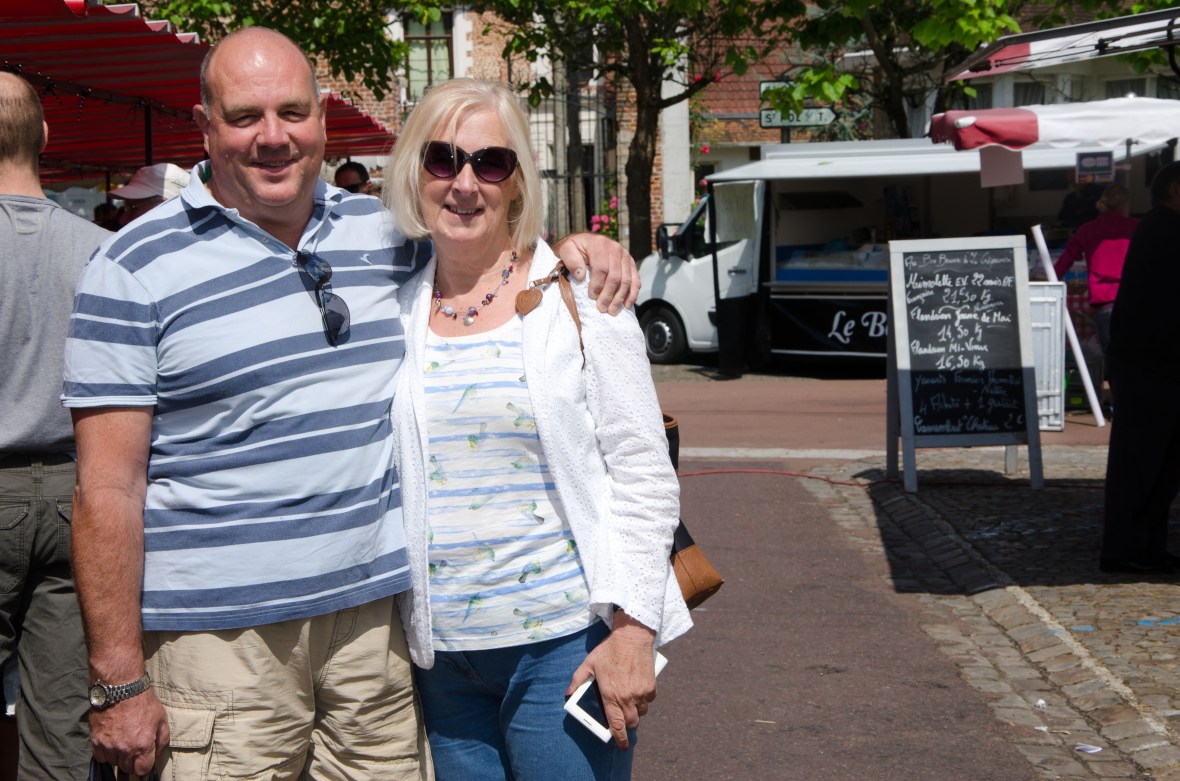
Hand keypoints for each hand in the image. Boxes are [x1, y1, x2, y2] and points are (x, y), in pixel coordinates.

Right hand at [89, 691, 169, 776]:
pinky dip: (106, 752)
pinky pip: (100, 756)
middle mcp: (124, 749)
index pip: (142, 770)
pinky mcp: (95, 741)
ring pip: (113, 762)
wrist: (120, 688)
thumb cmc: (143, 702)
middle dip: (132, 761)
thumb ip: (162, 740)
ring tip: (123, 741)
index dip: (144, 766)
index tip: (144, 761)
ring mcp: (108, 746)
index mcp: (143, 745)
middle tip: (134, 748)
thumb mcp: (161, 719)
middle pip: (127, 768)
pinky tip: (112, 741)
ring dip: (118, 756)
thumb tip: (156, 754)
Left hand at [554, 233, 639, 314]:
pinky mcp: (631, 263)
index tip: (592, 297)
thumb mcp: (567, 249)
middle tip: (602, 309)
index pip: (602, 268)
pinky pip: (636, 280)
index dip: (598, 285)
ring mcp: (625, 256)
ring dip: (620, 298)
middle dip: (609, 295)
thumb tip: (581, 276)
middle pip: (616, 276)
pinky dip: (632, 294)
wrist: (586, 242)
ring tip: (612, 311)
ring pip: (627, 280)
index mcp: (600, 244)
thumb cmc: (575, 249)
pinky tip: (626, 305)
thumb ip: (571, 260)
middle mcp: (616, 249)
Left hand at [567, 613, 656, 749]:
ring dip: (634, 713)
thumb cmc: (609, 650)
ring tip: (627, 702)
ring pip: (640, 713)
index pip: (616, 724)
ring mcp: (641, 693)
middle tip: (621, 720)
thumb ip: (577, 681)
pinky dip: (643, 701)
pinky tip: (636, 691)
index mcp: (611, 694)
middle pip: (631, 723)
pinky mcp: (651, 687)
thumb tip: (568, 694)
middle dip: (627, 725)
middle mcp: (627, 697)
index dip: (619, 738)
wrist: (632, 637)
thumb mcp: (589, 664)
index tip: (621, 745)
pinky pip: (648, 701)